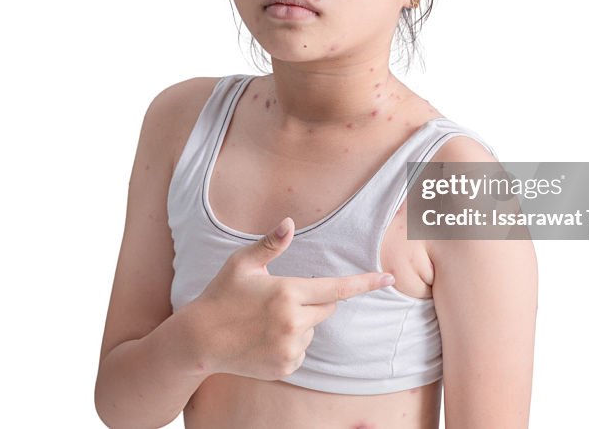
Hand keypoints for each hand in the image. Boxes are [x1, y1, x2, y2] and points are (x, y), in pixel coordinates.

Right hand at [186, 216, 394, 380]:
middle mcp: (293, 322)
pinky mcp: (286, 366)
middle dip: (315, 301)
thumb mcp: (242, 264)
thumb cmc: (220, 295)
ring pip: (314, 330)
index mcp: (287, 292)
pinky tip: (266, 339)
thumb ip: (270, 243)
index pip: (337, 287)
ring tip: (267, 321)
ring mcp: (290, 348)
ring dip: (301, 324)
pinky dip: (291, 344)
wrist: (200, 340)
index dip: (366, 282)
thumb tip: (290, 222)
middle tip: (282, 298)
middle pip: (328, 308)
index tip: (389, 278)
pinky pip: (302, 351)